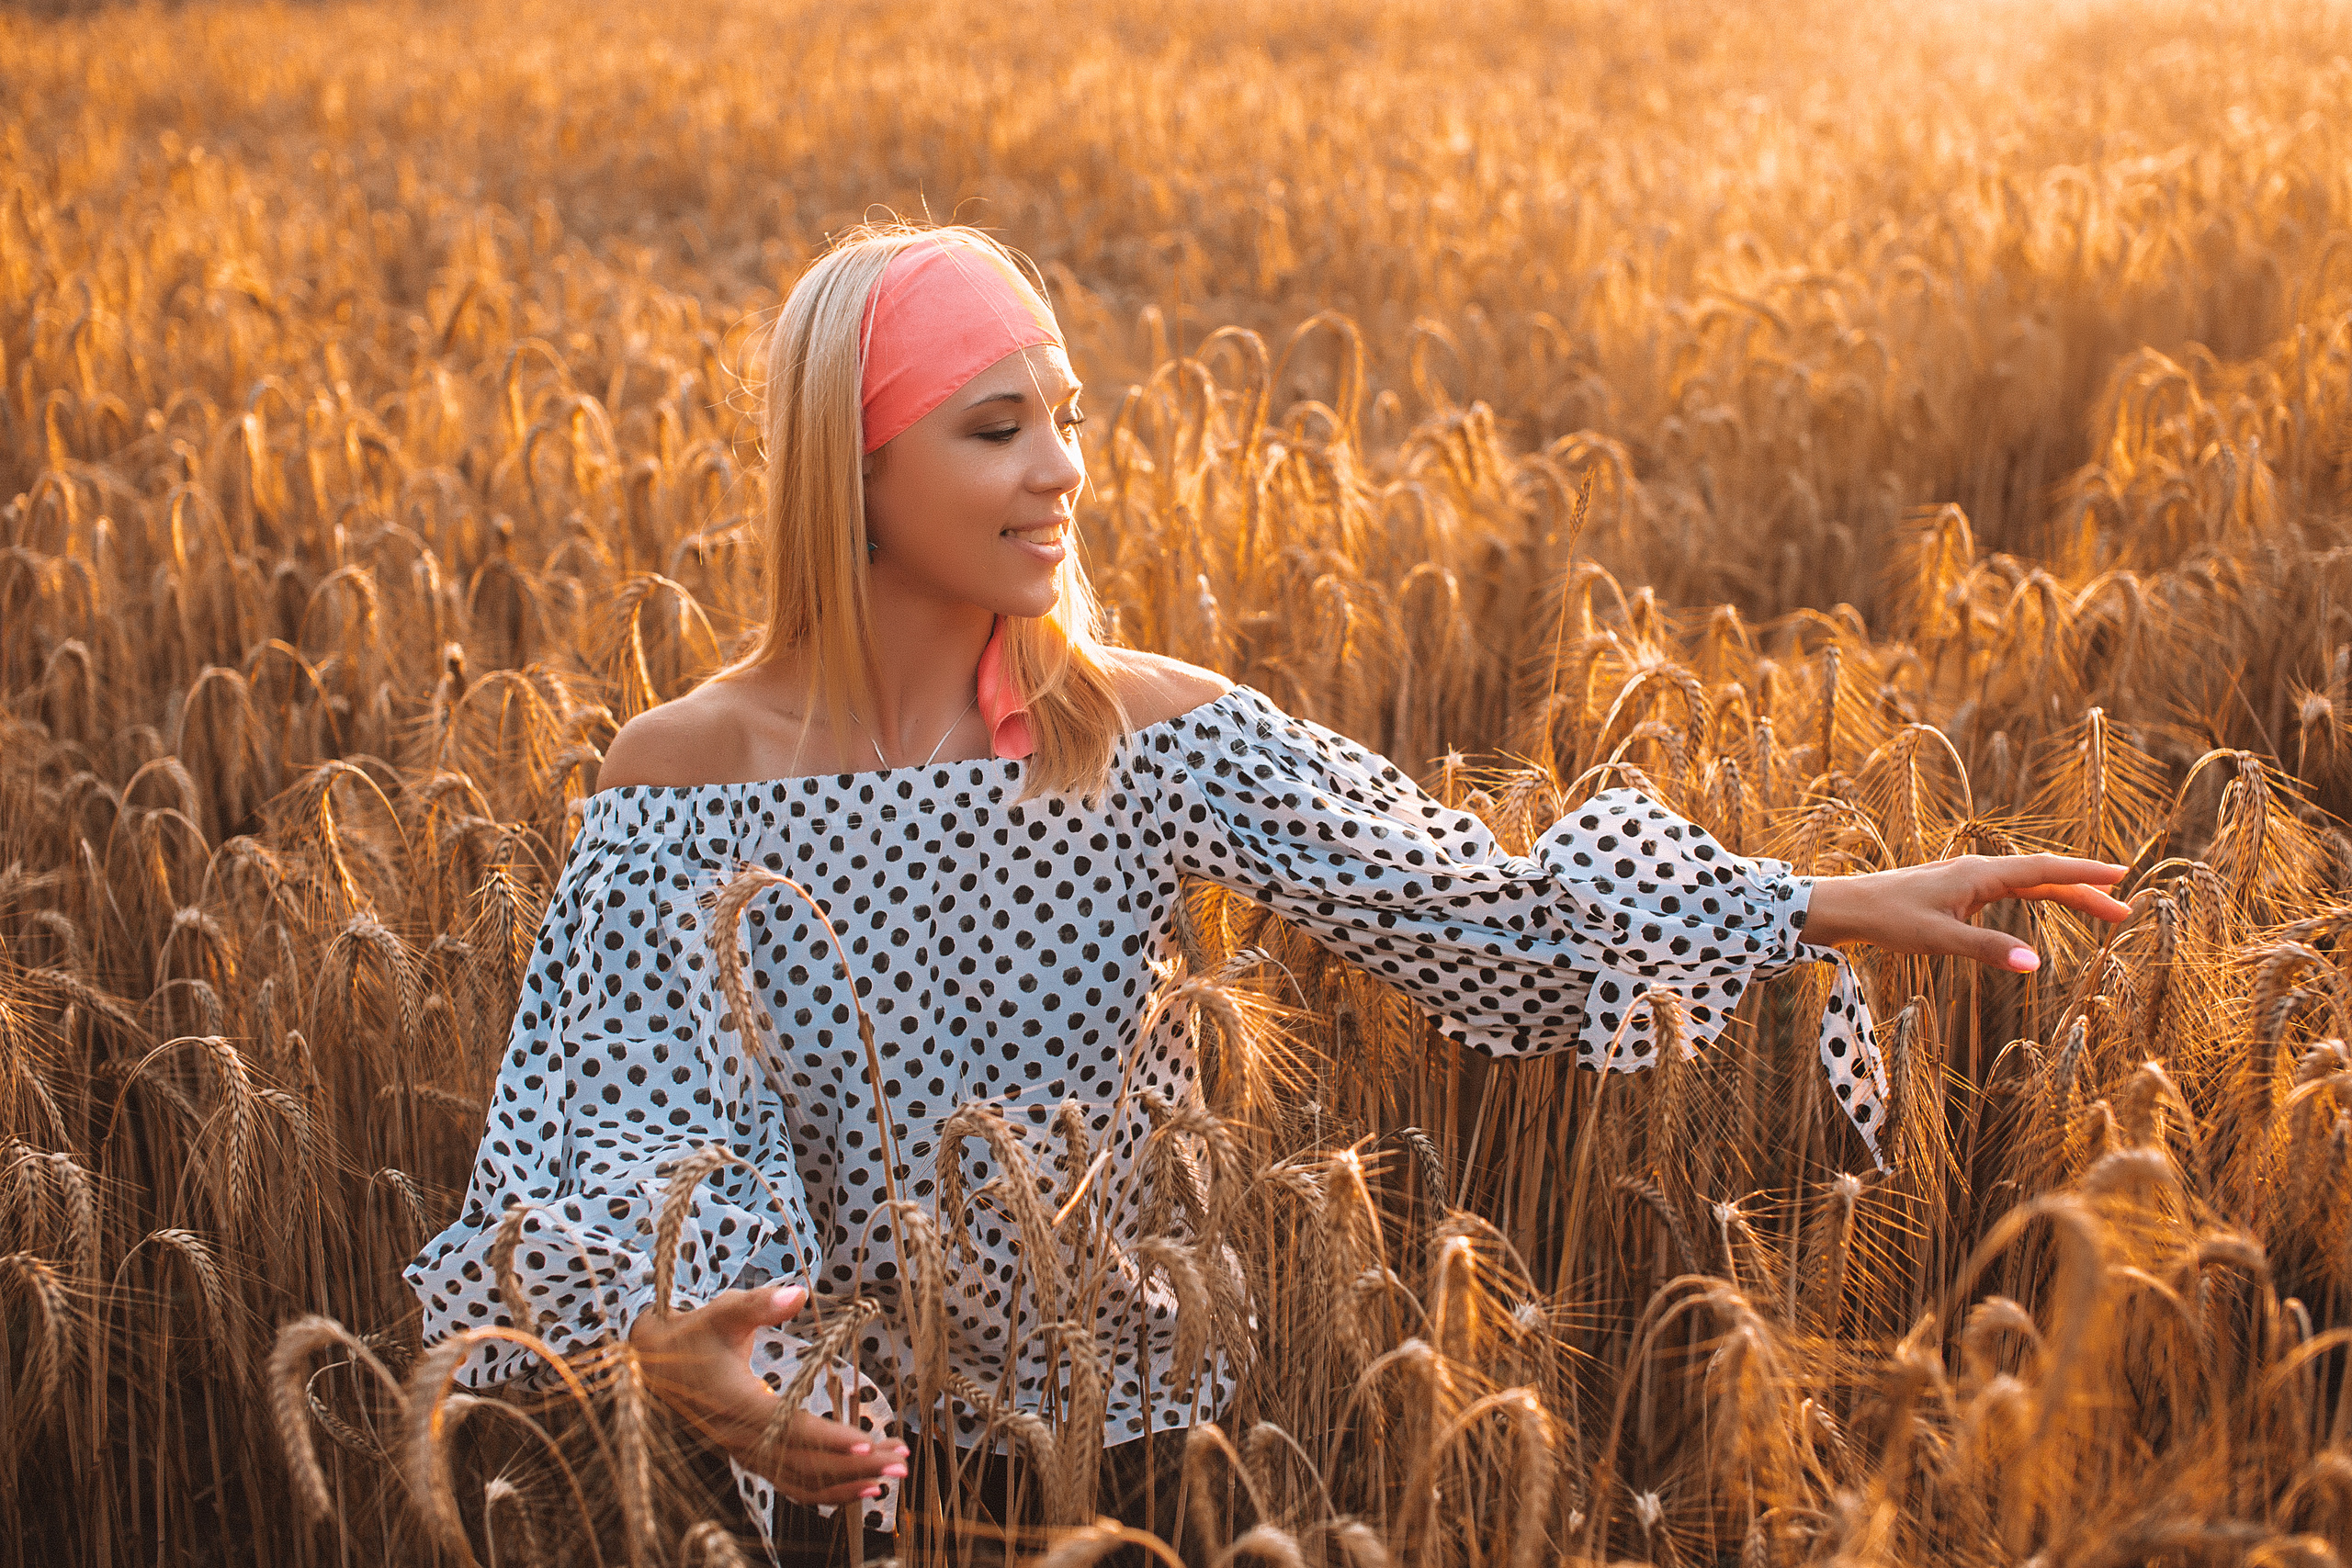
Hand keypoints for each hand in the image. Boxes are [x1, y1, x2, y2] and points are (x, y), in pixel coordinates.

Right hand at [628, 1284, 909, 1506]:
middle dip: (855, 1466)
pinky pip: (790, 1484)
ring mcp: (744, 1453)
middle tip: (901, 1459)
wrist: (654, 1365)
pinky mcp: (750, 1457)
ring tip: (889, 1477)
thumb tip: (798, 1291)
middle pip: (804, 1463)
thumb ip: (760, 1303)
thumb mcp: (724, 1311)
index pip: (790, 1430)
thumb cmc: (695, 1334)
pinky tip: (857, 1490)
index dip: (830, 1440)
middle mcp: (740, 1438)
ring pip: (799, 1482)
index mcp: (736, 1404)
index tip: (868, 1444)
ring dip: (846, 1485)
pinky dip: (825, 1493)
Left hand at [1800, 854, 2132, 971]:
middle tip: (2124, 913)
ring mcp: (1968, 878)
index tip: (2123, 875)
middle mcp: (1978, 870)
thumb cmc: (1888, 920)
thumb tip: (2035, 965)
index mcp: (1979, 874)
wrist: (1848, 907)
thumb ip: (1986, 950)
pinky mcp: (1957, 889)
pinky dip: (2037, 895)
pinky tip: (2044, 902)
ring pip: (2028, 882)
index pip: (2044, 870)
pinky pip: (2010, 888)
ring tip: (2100, 910)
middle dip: (2085, 892)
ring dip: (2064, 893)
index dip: (2085, 875)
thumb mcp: (1938, 939)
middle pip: (2043, 877)